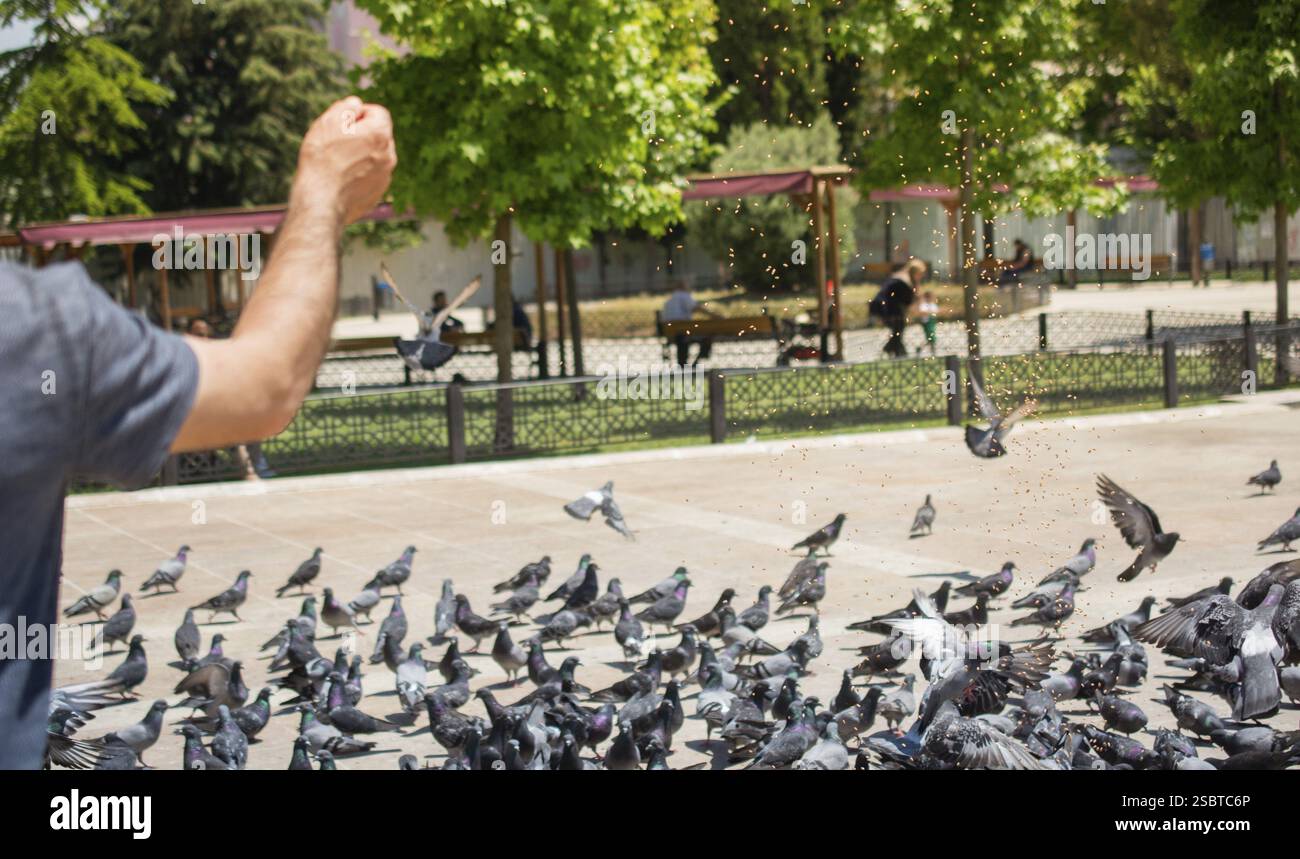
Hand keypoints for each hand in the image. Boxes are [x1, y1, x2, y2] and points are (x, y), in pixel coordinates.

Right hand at [292, 96, 396, 224]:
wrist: (321, 201)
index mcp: (380, 134)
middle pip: (377, 135)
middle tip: (336, 142)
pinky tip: (340, 179)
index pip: (378, 112)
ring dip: (360, 154)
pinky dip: (359, 174)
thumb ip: (346, 107)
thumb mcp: (329, 122)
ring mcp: (385, 176)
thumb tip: (357, 104)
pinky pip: (370, 176)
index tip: (342, 122)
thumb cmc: (322, 159)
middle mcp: (389, 155)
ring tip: (337, 162)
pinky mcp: (378, 193)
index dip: (359, 113)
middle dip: (360, 134)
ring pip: (374, 157)